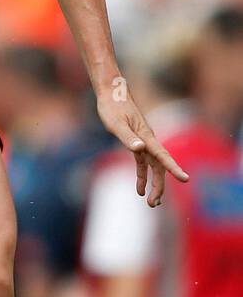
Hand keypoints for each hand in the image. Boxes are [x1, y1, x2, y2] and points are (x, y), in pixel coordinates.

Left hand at [96, 84, 188, 205]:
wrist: (111, 92)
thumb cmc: (112, 107)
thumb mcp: (116, 123)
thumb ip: (128, 137)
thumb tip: (139, 149)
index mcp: (146, 136)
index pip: (163, 156)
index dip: (174, 168)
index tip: (185, 179)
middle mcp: (148, 140)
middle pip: (159, 167)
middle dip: (160, 186)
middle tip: (155, 204)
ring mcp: (143, 142)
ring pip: (153, 167)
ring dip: (153, 184)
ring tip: (152, 202)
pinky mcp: (136, 142)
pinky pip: (143, 163)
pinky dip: (142, 176)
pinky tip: (140, 189)